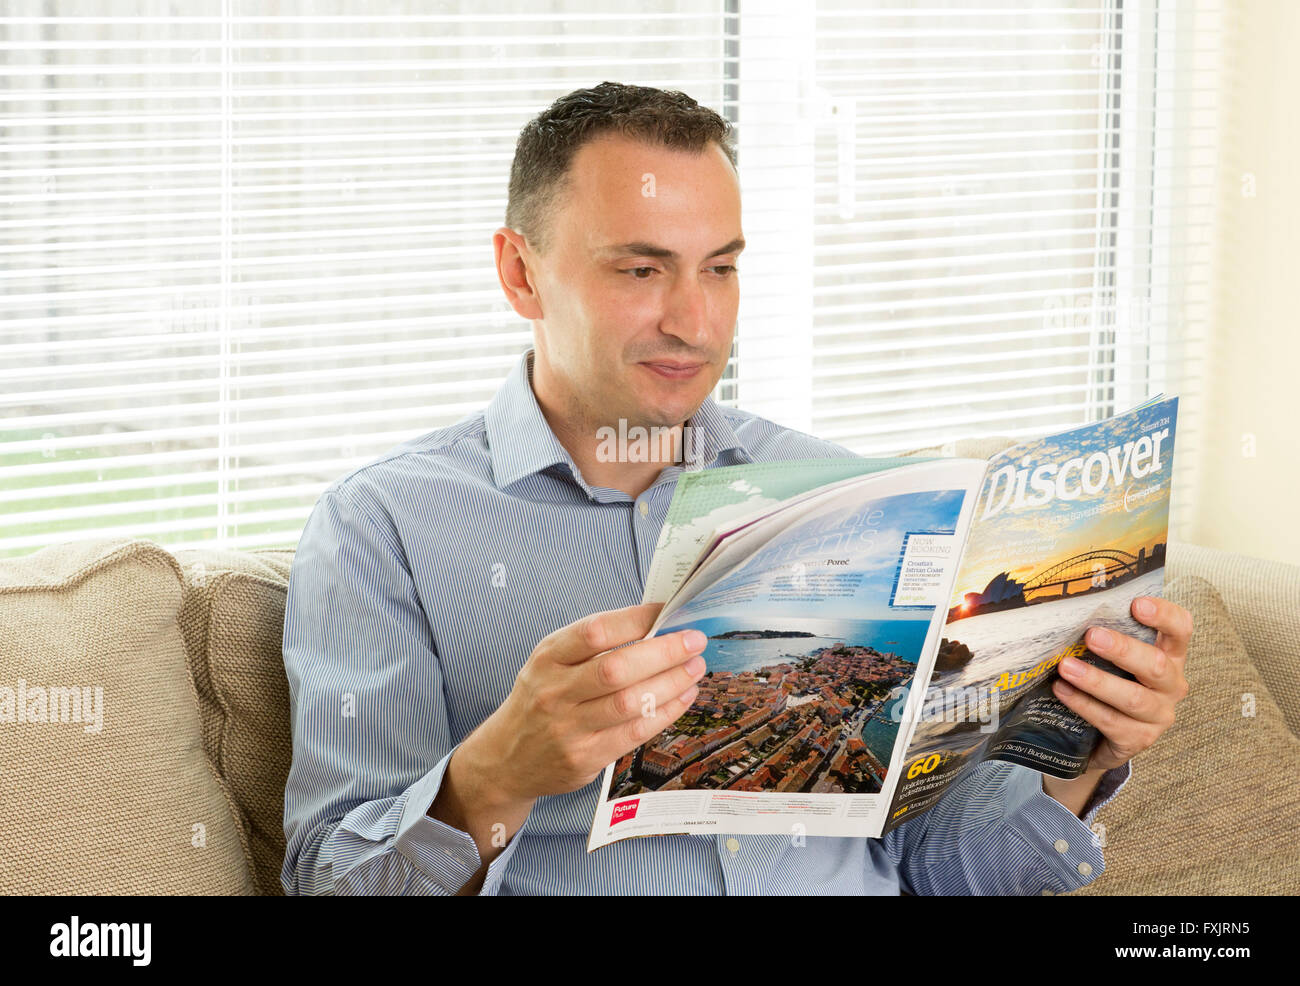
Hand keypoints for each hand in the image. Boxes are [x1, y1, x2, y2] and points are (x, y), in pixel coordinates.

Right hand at [468, 601, 708, 803]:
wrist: (508, 757)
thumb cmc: (541, 699)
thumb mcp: (551, 662)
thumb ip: (593, 645)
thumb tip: (654, 624)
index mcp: (547, 657)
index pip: (594, 632)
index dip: (634, 618)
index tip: (666, 611)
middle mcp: (554, 691)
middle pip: (616, 668)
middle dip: (663, 652)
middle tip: (694, 641)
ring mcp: (568, 727)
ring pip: (629, 702)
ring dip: (671, 682)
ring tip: (695, 668)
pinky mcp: (585, 757)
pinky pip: (633, 732)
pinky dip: (665, 713)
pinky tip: (683, 698)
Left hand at [1051, 594, 1192, 771]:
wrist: (1102, 736)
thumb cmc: (1110, 681)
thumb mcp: (1114, 656)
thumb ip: (1106, 633)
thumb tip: (1069, 608)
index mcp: (1170, 656)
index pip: (1180, 630)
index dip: (1164, 616)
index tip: (1137, 603)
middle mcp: (1171, 685)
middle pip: (1155, 665)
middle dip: (1122, 649)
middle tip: (1090, 636)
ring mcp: (1159, 715)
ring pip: (1133, 698)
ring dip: (1097, 681)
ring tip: (1066, 667)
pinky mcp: (1139, 739)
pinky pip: (1111, 721)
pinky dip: (1084, 705)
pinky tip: (1062, 691)